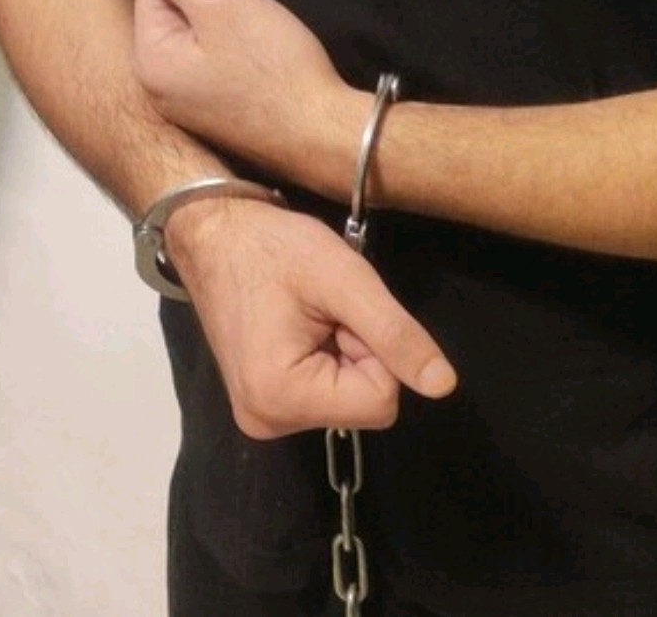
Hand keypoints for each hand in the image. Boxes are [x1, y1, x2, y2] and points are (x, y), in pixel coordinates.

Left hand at [113, 0, 358, 181]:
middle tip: (252, 26)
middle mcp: (156, 92)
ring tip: (263, 48)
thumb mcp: (221, 3)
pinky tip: (266, 72)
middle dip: (213, 9)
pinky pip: (216, 72)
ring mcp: (186, 112)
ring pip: (199, 43)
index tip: (235, 1)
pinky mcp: (216, 123)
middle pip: (175, 17)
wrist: (325, 135)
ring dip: (229, 33)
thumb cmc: (275, 69)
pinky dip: (239, 63)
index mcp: (148, 61)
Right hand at [165, 196, 456, 438]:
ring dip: (344, 354)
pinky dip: (328, 359)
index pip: (381, 401)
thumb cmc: (273, 248)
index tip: (341, 314)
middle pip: (364, 404)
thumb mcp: (346, 281)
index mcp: (281, 399)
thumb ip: (396, 335)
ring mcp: (262, 417)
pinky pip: (327, 393)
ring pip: (350, 398)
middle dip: (359, 353)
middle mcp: (267, 422)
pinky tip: (301, 327)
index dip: (376, 351)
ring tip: (309, 316)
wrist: (213, 234)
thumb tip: (443, 386)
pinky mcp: (265, 404)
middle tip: (323, 311)